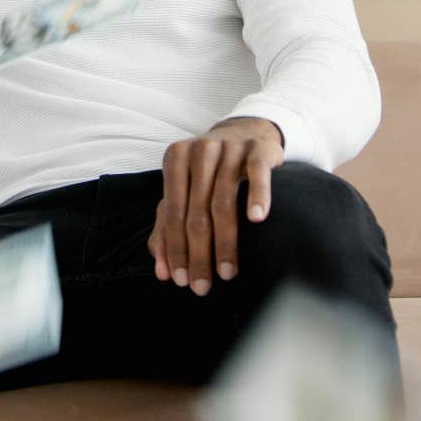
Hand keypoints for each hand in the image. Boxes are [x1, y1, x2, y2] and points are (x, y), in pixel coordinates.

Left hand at [146, 116, 283, 293]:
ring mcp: (230, 147)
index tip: (180, 281)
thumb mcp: (184, 191)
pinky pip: (256, 173)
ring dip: (226, 241)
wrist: (246, 133)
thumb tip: (161, 272)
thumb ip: (168, 227)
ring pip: (224, 200)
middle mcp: (200, 150)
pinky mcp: (258, 148)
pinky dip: (257, 196)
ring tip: (228, 272)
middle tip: (202, 287)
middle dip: (198, 254)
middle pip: (196, 212)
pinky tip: (257, 219)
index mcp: (175, 158)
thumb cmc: (209, 172)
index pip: (173, 213)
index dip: (175, 249)